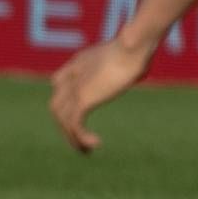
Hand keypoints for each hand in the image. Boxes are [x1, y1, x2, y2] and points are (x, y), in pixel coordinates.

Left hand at [49, 34, 154, 151]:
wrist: (131, 47)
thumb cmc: (138, 48)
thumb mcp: (130, 57)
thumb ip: (129, 67)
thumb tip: (141, 71)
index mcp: (80, 62)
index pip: (59, 82)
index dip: (65, 100)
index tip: (78, 114)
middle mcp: (72, 74)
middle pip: (57, 104)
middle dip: (65, 124)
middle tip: (79, 140)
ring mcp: (74, 87)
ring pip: (62, 118)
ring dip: (71, 137)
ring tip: (86, 151)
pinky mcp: (82, 98)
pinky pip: (73, 124)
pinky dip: (80, 138)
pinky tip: (96, 144)